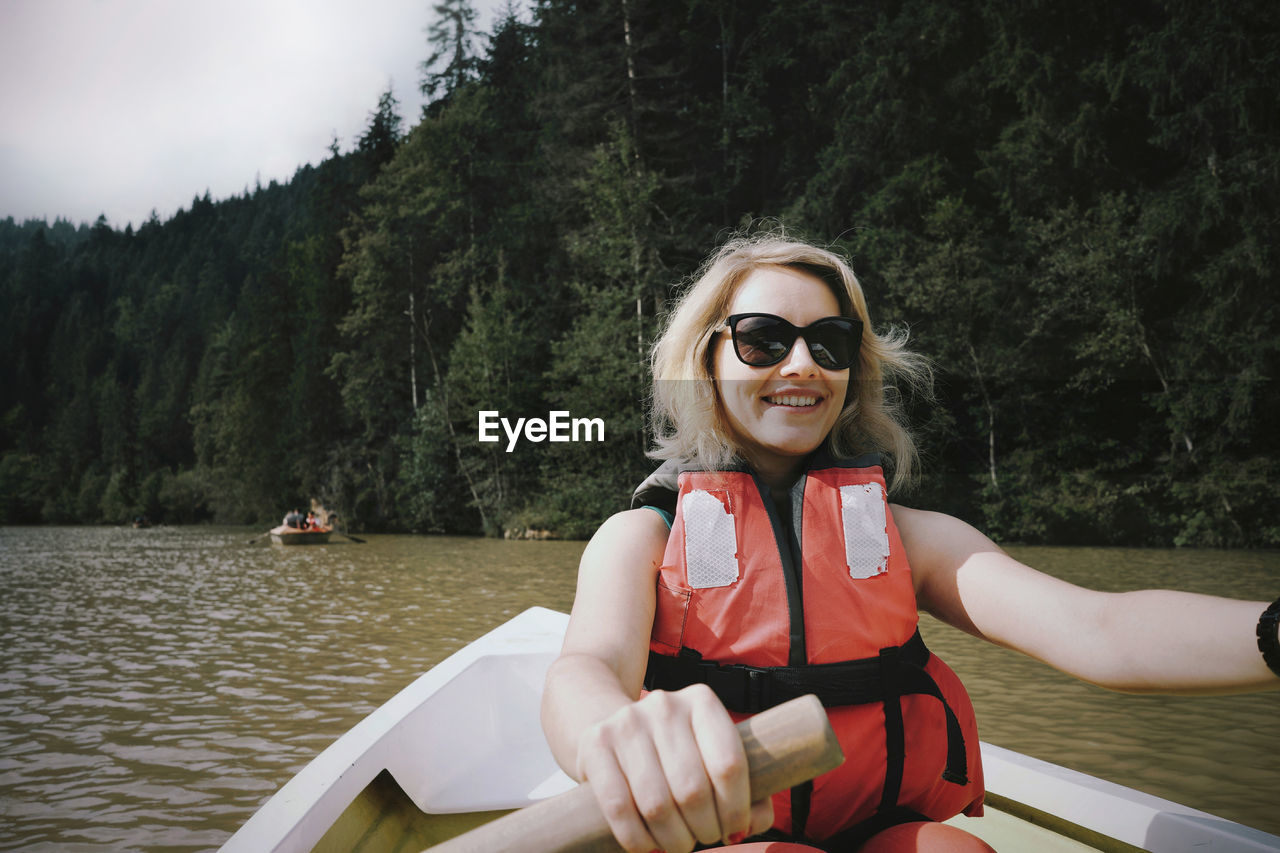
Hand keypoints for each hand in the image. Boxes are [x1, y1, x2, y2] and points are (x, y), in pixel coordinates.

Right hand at [575, 684, 774, 852]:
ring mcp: (626, 722)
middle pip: (693, 789)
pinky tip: (650, 845)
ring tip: (679, 843)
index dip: (736, 809)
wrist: (611, 725)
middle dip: (705, 829)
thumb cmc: (674, 752)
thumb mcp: (709, 757)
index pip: (729, 764)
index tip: (735, 829)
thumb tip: (756, 820)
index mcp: (702, 702)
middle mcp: (664, 706)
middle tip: (704, 838)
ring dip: (674, 839)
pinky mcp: (595, 744)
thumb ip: (746, 789)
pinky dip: (638, 840)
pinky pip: (618, 808)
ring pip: (656, 804)